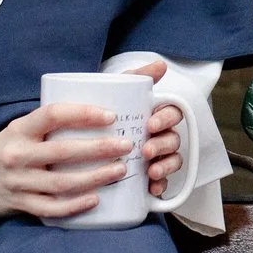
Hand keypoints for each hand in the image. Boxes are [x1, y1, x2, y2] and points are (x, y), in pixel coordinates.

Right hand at [0, 102, 133, 219]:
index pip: (52, 115)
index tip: (110, 116)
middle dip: (99, 148)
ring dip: (95, 177)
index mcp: (19, 129)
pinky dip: (75, 205)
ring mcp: (18, 182)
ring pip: (62, 182)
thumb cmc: (7, 148)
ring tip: (120, 170)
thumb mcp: (21, 128)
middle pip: (63, 151)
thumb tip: (98, 111)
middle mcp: (17, 154)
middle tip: (126, 145)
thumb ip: (51, 122)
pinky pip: (52, 208)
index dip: (83, 113)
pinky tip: (96, 198)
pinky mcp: (20, 204)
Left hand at [115, 58, 187, 187]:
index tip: (151, 123)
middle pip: (173, 138)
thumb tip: (161, 64)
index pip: (172, 113)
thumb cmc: (105, 116)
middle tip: (146, 149)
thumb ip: (136, 78)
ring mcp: (157, 157)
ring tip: (151, 170)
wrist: (79, 147)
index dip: (166, 118)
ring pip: (173, 160)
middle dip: (163, 144)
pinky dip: (161, 185)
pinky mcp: (150, 177)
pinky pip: (164, 183)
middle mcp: (160, 136)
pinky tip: (153, 188)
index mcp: (155, 115)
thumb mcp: (116, 93)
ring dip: (165, 164)